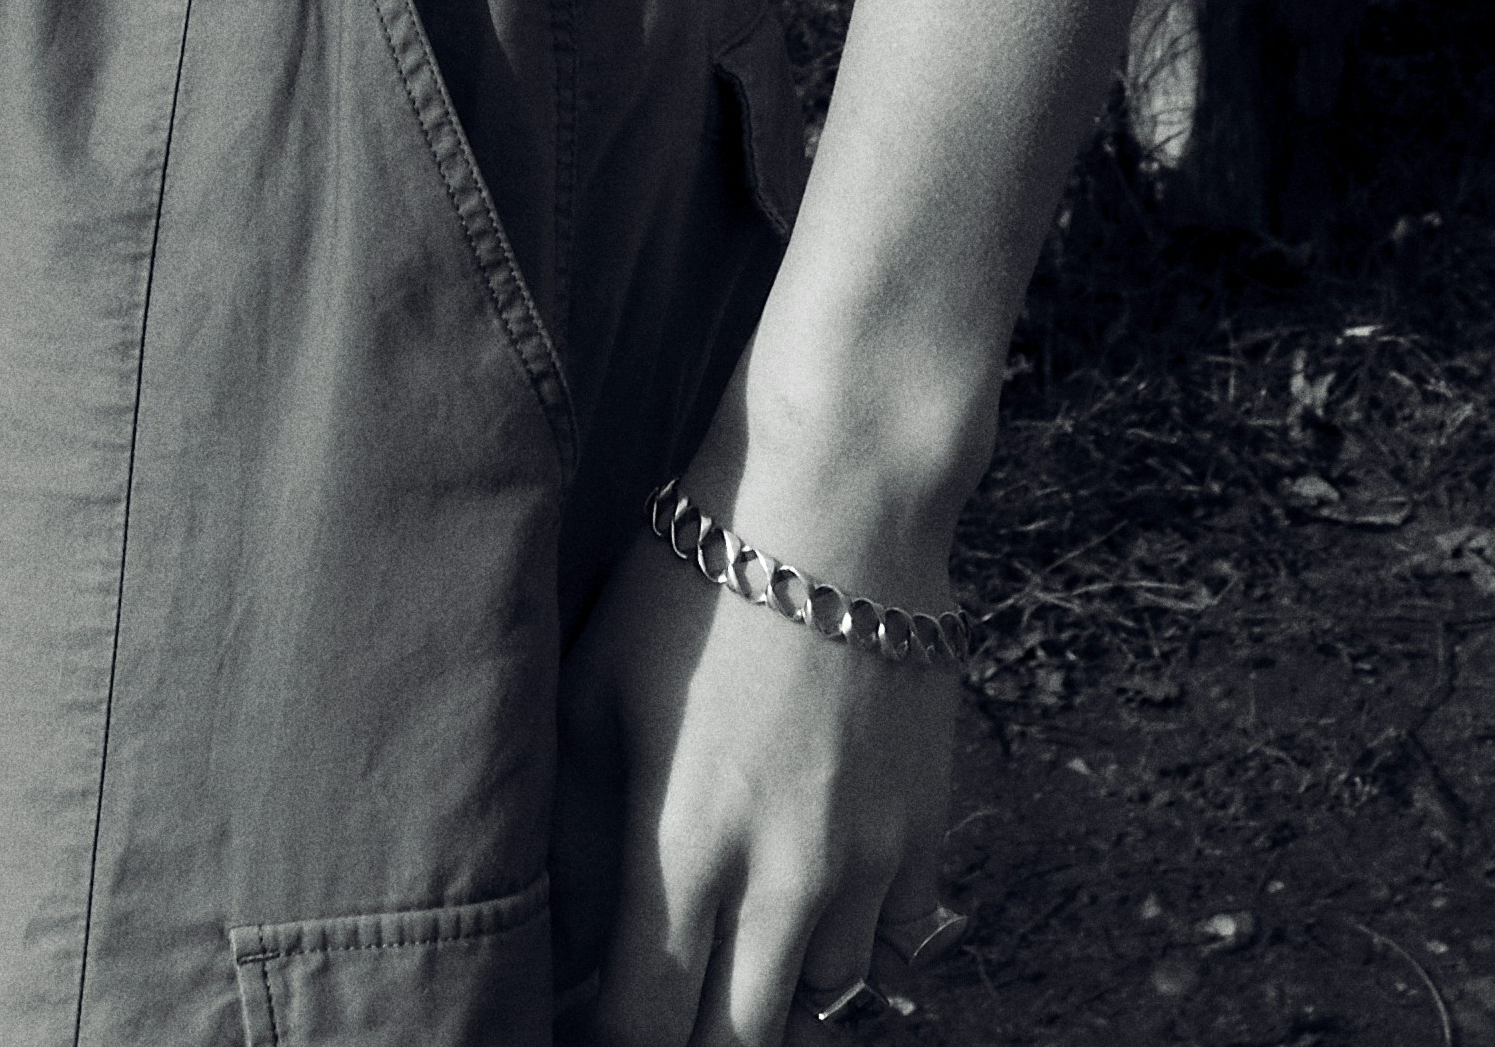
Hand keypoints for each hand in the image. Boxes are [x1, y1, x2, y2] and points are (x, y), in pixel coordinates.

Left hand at [558, 518, 956, 1040]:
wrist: (841, 501)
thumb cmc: (693, 583)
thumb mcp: (597, 693)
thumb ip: (575, 836)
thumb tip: (568, 943)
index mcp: (682, 850)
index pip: (643, 1032)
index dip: (610, 1042)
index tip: (590, 1018)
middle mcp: (781, 882)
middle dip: (690, 1033)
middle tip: (664, 985)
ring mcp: (865, 865)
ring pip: (817, 1003)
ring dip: (770, 986)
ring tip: (733, 932)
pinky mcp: (926, 835)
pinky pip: (892, 950)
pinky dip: (850, 943)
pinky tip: (811, 891)